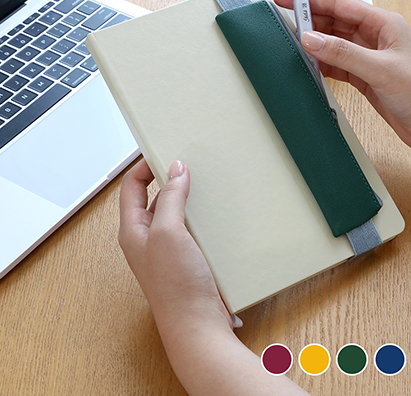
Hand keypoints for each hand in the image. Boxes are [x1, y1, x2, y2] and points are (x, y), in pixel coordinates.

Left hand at [119, 158, 232, 331]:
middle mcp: (147, 237)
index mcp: (133, 229)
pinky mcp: (187, 255)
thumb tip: (176, 170)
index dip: (145, 167)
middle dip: (170, 179)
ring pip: (176, 211)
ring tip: (204, 183)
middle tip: (190, 164)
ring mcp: (168, 246)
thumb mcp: (168, 232)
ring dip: (188, 198)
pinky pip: (191, 226)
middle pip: (154, 197)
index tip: (164, 151)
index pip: (132, 187)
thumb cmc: (175, 285)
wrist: (198, 323)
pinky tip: (214, 210)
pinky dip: (200, 215)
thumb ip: (171, 198)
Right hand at [273, 0, 410, 153]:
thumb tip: (310, 39)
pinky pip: (336, 64)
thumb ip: (343, 53)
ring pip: (333, 43)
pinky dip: (321, 63)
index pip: (340, 5)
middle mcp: (375, 37)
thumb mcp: (380, 70)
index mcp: (384, 24)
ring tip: (290, 42)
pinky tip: (308, 63)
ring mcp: (368, 57)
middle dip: (309, 19)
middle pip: (334, 21)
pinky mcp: (363, 76)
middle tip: (283, 21)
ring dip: (314, 42)